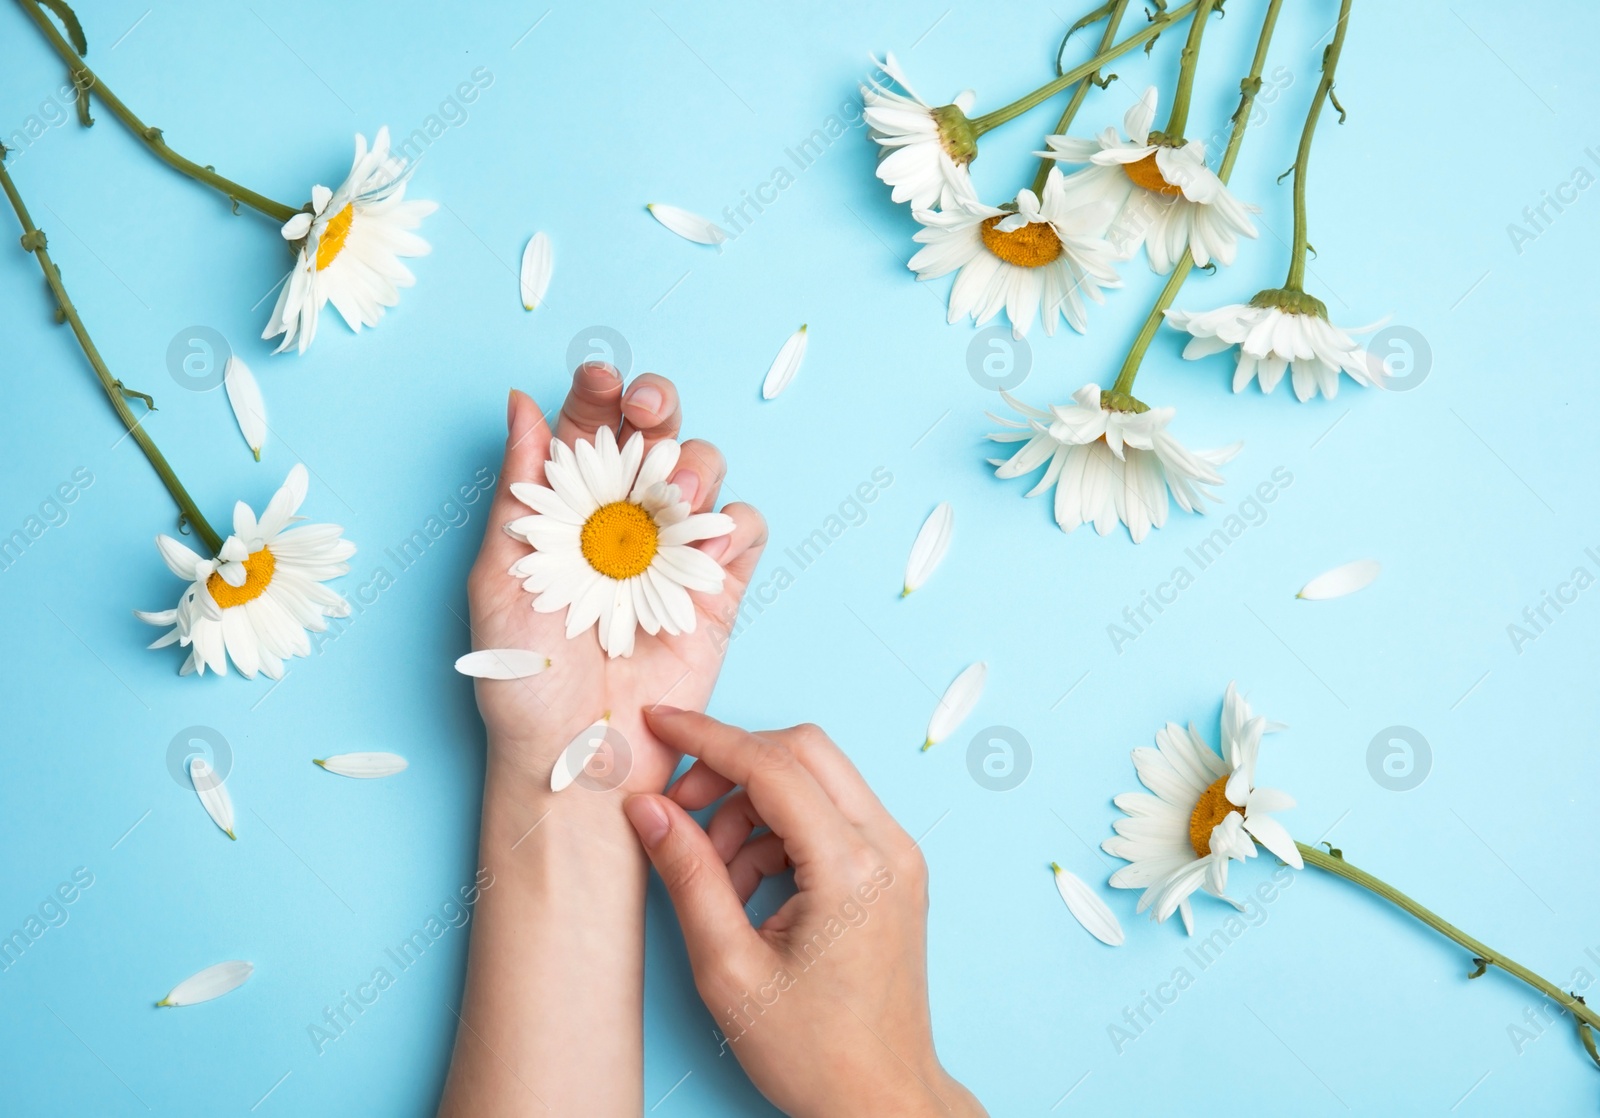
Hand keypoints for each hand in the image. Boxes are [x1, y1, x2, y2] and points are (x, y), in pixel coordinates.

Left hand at [466, 364, 765, 793]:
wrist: (574, 757)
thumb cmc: (521, 679)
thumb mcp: (499, 577)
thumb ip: (517, 489)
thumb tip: (521, 403)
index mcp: (568, 505)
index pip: (590, 425)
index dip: (599, 391)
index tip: (598, 380)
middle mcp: (624, 517)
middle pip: (658, 432)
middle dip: (659, 406)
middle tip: (646, 414)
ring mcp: (674, 552)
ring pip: (707, 470)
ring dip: (695, 467)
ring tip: (673, 499)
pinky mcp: (717, 591)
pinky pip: (744, 531)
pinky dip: (732, 528)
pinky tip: (703, 552)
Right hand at [623, 709, 987, 1117]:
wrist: (882, 1101)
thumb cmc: (812, 1052)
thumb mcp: (728, 970)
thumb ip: (687, 876)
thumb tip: (648, 808)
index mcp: (852, 868)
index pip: (774, 765)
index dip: (707, 739)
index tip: (659, 723)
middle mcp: (888, 847)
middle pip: (804, 751)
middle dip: (733, 765)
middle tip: (681, 809)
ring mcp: (898, 856)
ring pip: (817, 779)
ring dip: (754, 805)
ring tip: (716, 875)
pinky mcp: (894, 870)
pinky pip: (831, 813)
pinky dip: (781, 830)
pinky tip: (748, 887)